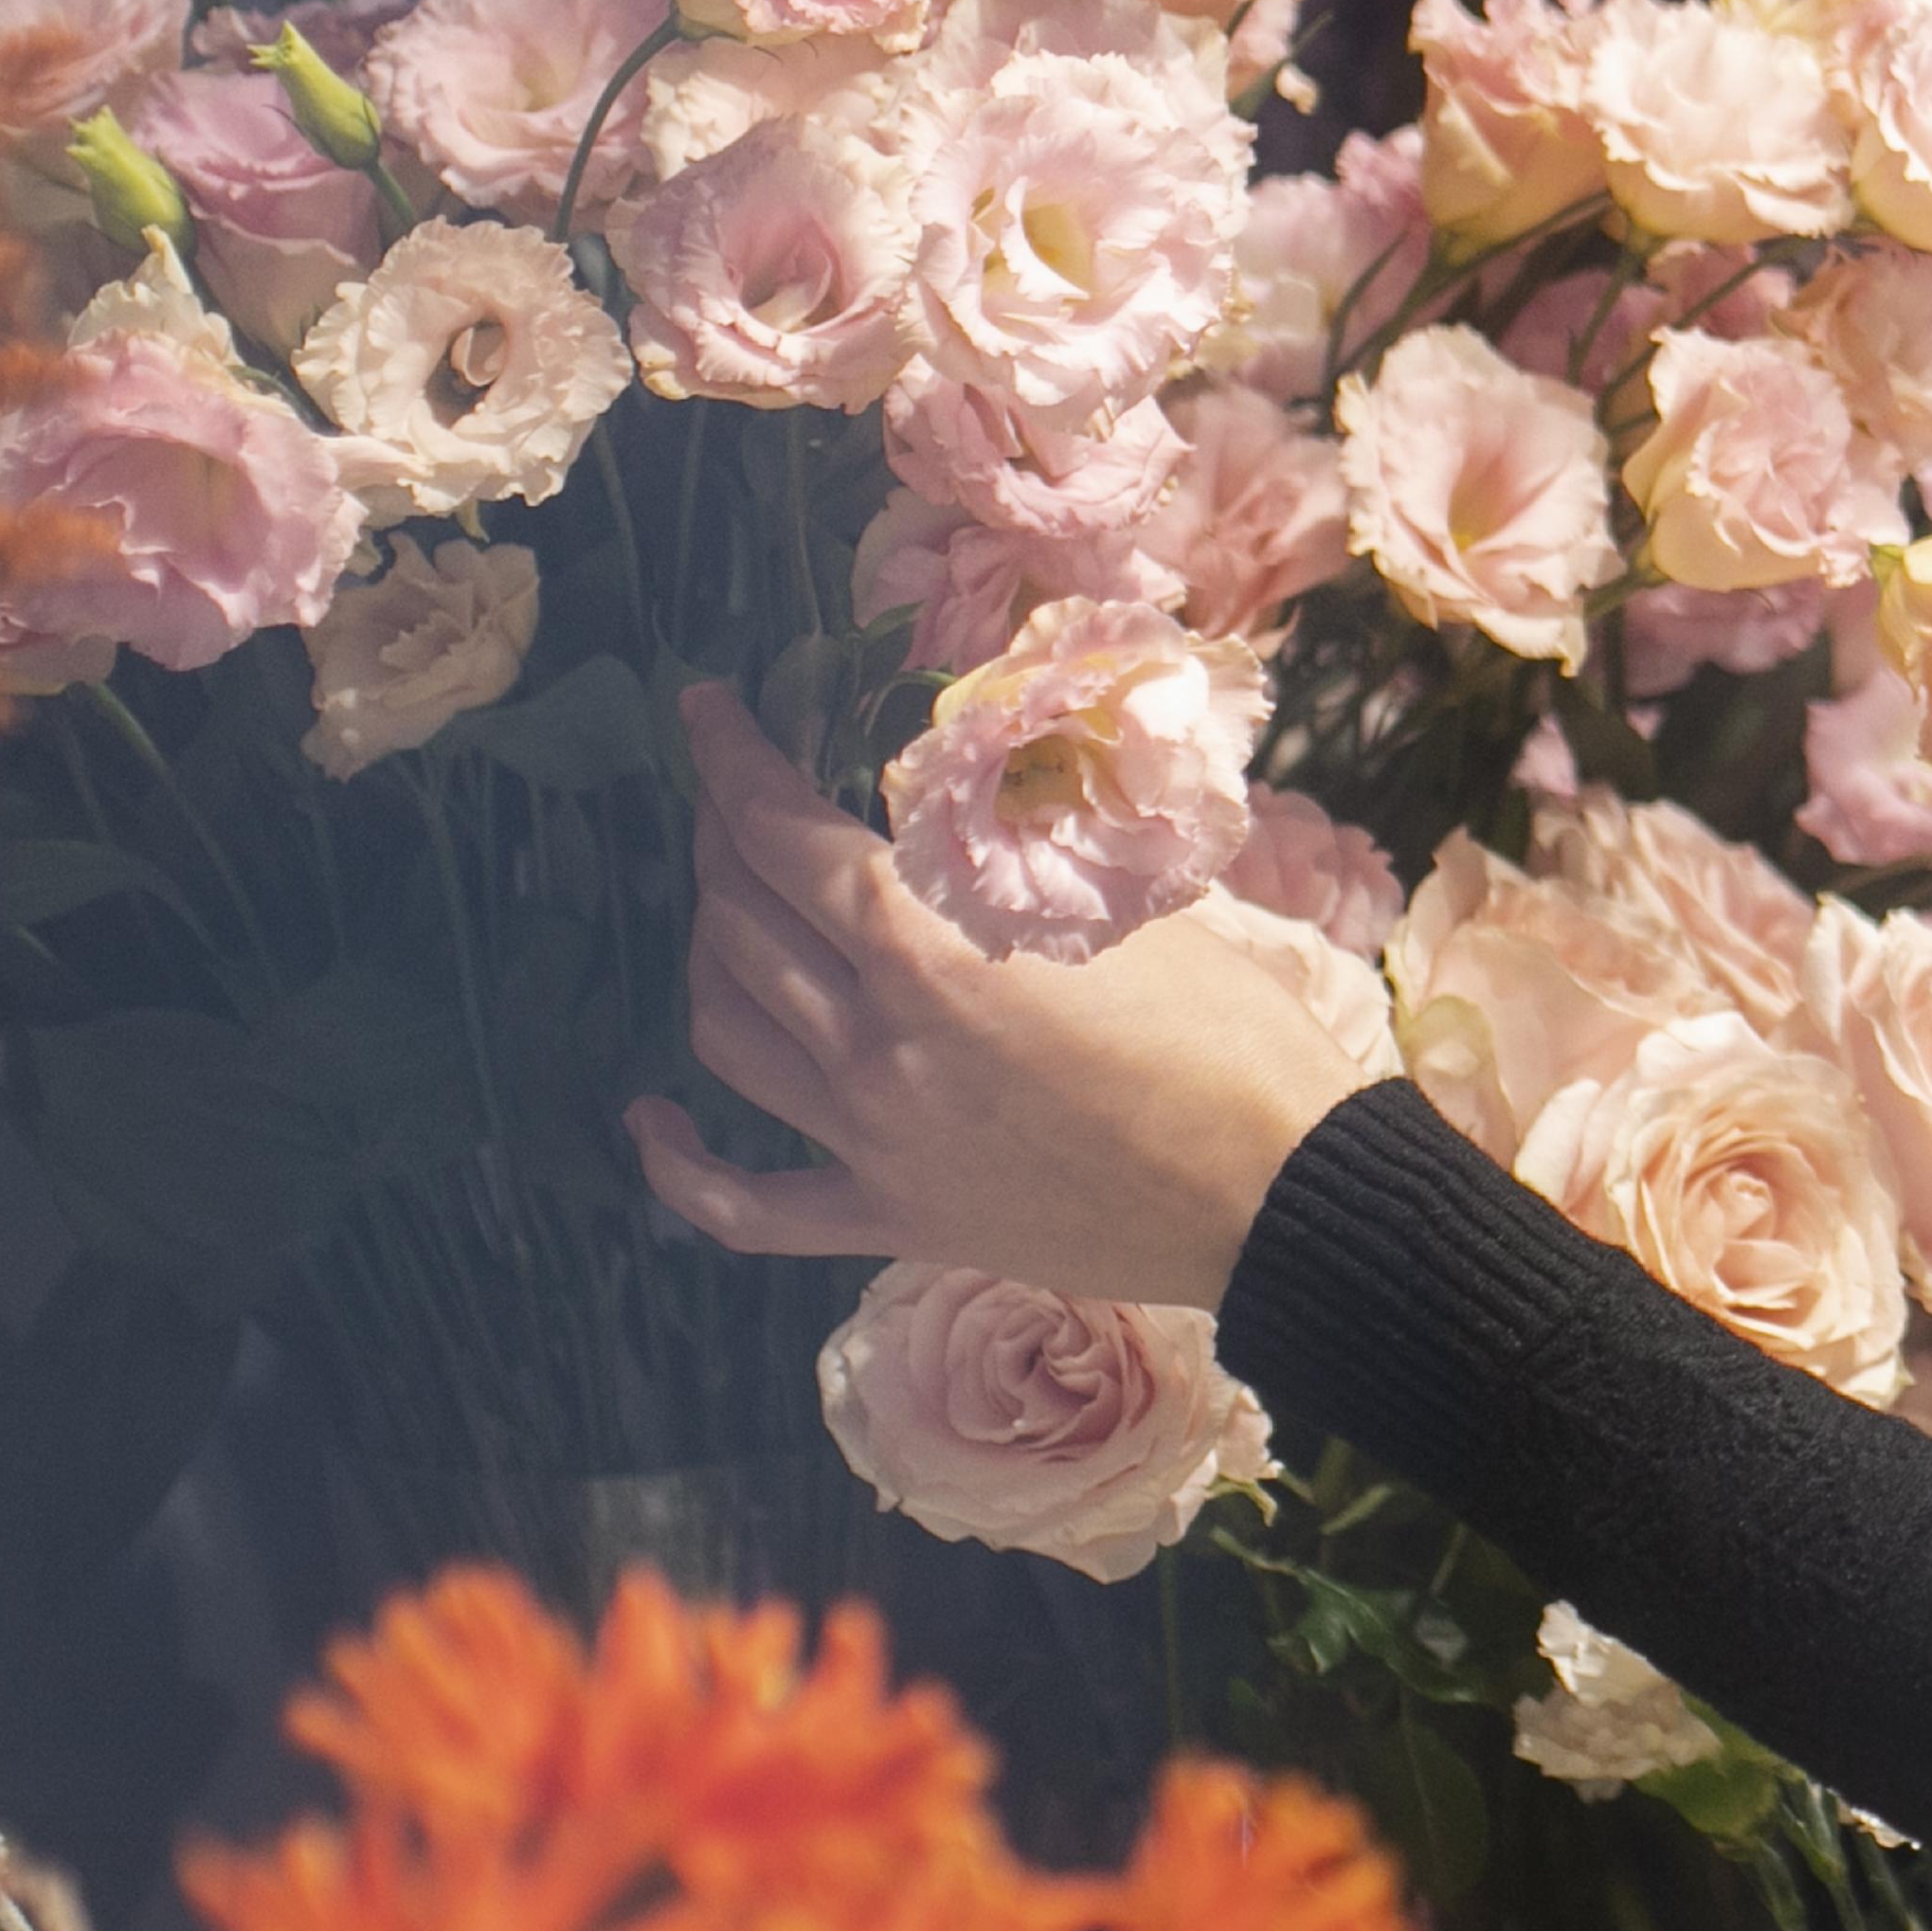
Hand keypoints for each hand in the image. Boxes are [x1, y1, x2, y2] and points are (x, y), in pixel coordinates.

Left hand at [627, 687, 1370, 1311]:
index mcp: (935, 950)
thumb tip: (958, 794)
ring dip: (712, 957)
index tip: (706, 713)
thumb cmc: (1231, 1036)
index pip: (784, 835)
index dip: (730, 762)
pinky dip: (679, 1165)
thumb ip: (1021, 849)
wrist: (1280, 1192)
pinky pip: (745, 1204)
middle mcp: (879, 1044)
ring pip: (727, 1034)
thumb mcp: (1129, 901)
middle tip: (740, 804)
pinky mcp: (893, 1217)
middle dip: (724, 843)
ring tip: (733, 915)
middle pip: (740, 923)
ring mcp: (874, 1141)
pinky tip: (651, 1119)